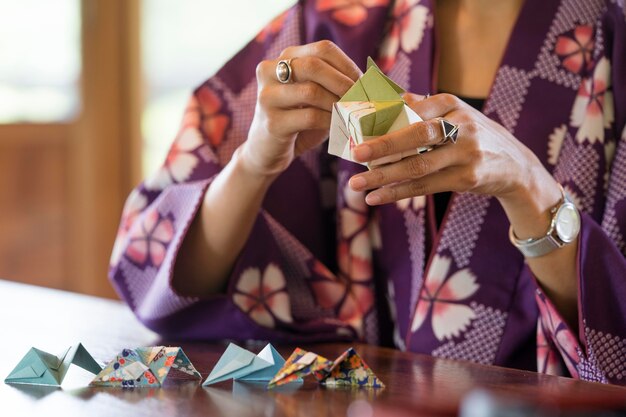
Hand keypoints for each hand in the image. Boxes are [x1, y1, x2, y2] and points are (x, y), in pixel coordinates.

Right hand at [240, 40, 361, 177]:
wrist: (268, 152)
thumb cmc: (298, 121)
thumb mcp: (315, 97)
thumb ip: (334, 83)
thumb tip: (370, 79)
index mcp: (284, 58)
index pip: (322, 49)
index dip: (347, 65)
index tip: (362, 84)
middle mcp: (269, 71)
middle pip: (314, 65)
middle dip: (343, 83)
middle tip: (360, 99)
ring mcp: (267, 97)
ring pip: (311, 91)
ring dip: (337, 104)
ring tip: (351, 114)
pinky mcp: (272, 122)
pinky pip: (310, 117)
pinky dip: (330, 121)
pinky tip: (338, 126)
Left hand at [348, 93, 556, 208]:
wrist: (515, 165)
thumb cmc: (471, 135)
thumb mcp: (452, 114)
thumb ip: (419, 108)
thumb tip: (378, 101)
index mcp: (451, 104)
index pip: (412, 110)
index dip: (383, 120)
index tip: (356, 129)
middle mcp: (461, 126)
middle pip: (416, 136)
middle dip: (382, 146)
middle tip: (354, 153)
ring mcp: (466, 154)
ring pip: (418, 166)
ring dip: (384, 176)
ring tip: (356, 184)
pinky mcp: (466, 179)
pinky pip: (425, 186)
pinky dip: (397, 193)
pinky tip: (375, 197)